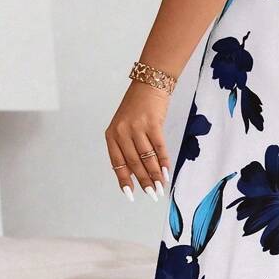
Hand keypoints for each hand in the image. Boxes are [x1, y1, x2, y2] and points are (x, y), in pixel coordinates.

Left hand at [105, 81, 172, 201]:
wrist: (149, 84)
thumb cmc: (137, 107)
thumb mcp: (124, 126)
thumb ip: (127, 148)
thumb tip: (135, 173)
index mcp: (111, 135)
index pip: (117, 163)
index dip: (124, 180)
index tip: (131, 194)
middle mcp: (121, 132)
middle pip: (134, 163)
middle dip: (144, 181)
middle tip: (152, 194)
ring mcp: (137, 127)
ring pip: (147, 158)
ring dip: (155, 175)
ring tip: (160, 186)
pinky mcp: (152, 124)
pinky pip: (159, 148)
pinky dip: (164, 162)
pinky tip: (166, 172)